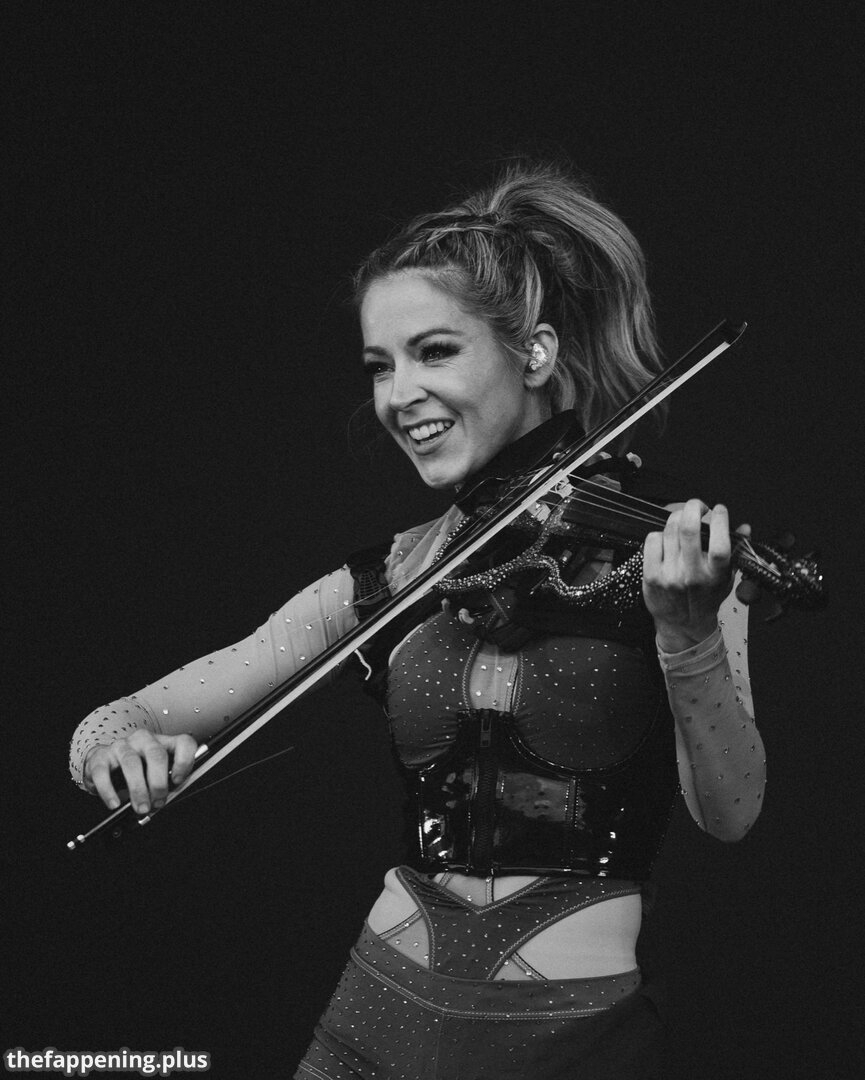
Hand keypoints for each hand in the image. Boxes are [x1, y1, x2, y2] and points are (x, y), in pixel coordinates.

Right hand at [84, 729, 197, 813]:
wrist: (104, 766)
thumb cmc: (136, 773)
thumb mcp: (154, 776)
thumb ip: (165, 784)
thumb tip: (167, 798)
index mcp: (163, 743)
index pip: (183, 742)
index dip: (184, 761)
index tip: (178, 781)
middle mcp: (144, 740)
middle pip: (156, 754)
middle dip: (158, 782)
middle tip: (158, 802)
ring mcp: (122, 746)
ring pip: (131, 762)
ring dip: (138, 789)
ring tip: (141, 807)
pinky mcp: (100, 757)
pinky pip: (103, 772)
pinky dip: (109, 791)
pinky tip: (114, 803)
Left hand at [643, 500, 744, 651]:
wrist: (683, 625)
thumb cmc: (706, 599)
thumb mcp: (727, 578)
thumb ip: (737, 552)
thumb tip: (744, 528)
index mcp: (715, 575)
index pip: (719, 544)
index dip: (719, 520)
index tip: (719, 510)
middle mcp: (692, 575)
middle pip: (689, 530)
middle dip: (693, 508)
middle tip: (697, 506)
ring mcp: (669, 575)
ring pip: (670, 530)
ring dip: (677, 518)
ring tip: (682, 521)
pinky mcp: (651, 575)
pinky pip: (652, 540)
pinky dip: (659, 533)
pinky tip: (666, 539)